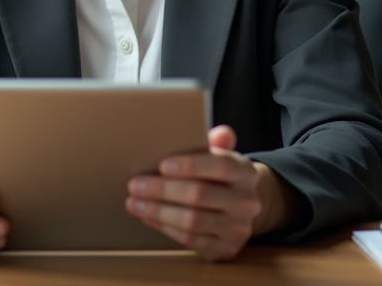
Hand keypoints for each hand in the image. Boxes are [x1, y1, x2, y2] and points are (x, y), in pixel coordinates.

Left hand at [125, 125, 269, 261]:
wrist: (240, 209)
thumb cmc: (221, 178)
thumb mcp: (221, 156)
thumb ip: (217, 143)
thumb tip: (220, 133)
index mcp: (246, 173)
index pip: (222, 166)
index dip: (191, 165)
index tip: (162, 164)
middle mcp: (246, 202)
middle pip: (201, 194)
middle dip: (163, 190)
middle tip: (135, 184)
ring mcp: (237, 228)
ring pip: (192, 221)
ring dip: (158, 211)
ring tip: (134, 202)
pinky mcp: (225, 249)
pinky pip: (190, 240)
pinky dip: (165, 227)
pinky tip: (148, 218)